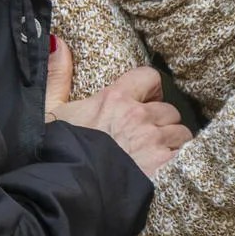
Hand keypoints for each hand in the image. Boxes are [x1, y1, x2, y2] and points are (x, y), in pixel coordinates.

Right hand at [46, 41, 190, 177]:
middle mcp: (139, 117)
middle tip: (143, 140)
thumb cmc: (55, 154)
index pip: (149, 78)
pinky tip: (163, 174)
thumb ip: (58, 76)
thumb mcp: (48, 111)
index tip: (142, 104)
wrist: (65, 191)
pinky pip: (186, 157)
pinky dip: (178, 164)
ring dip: (171, 145)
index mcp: (114, 99)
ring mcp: (155, 143)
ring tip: (152, 159)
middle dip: (159, 124)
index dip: (149, 91)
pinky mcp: (166, 168)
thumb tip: (59, 44)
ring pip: (181, 135)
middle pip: (168, 111)